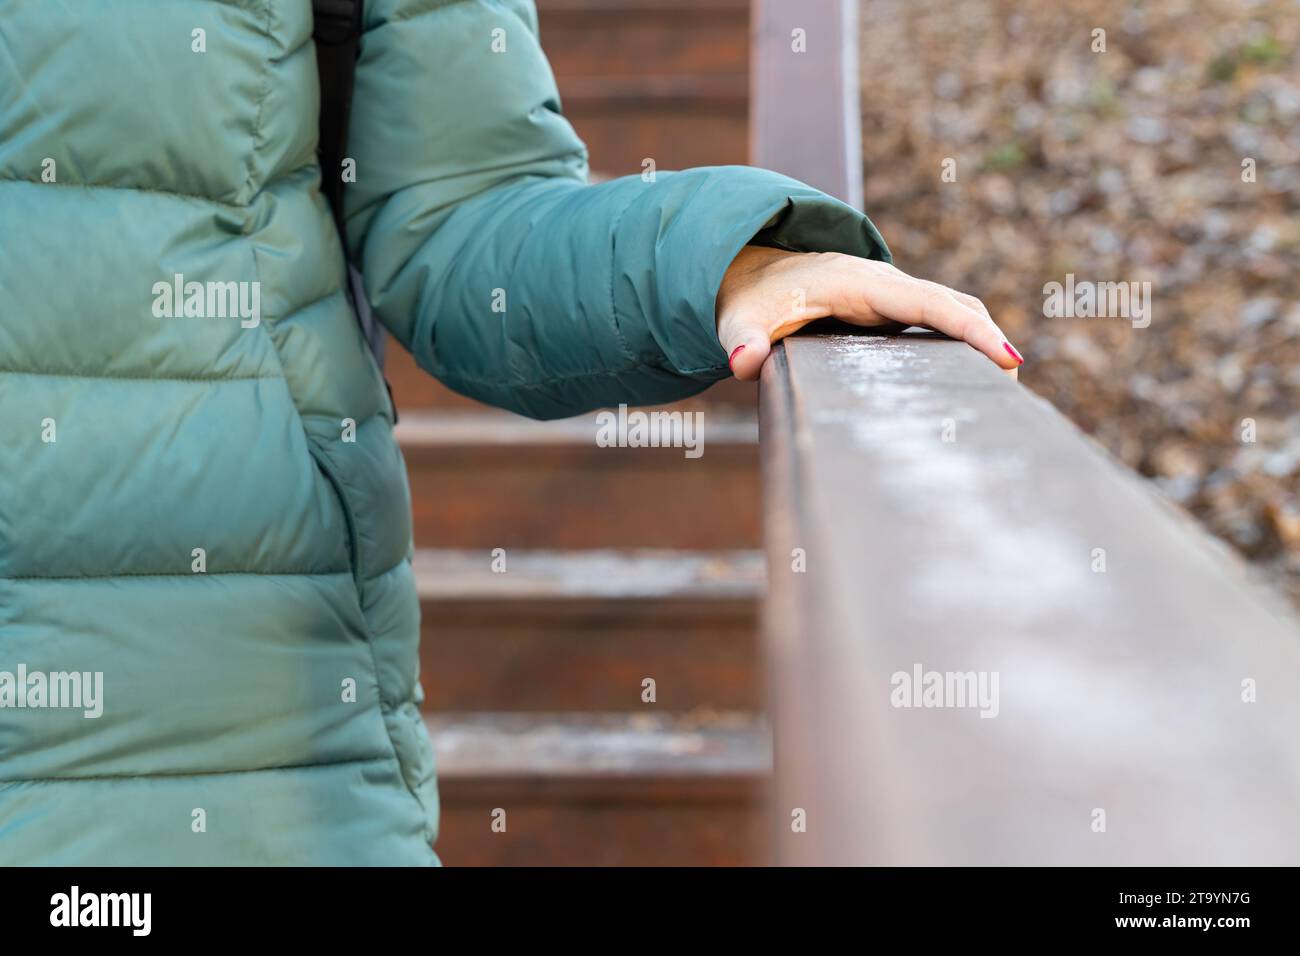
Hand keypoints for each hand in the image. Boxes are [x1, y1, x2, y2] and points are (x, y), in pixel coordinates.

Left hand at [716, 246, 1021, 380]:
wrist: (749, 275)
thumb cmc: (750, 298)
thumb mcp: (740, 318)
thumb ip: (742, 339)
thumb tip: (743, 362)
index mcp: (859, 284)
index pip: (927, 304)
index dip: (968, 329)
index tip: (1005, 356)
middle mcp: (885, 284)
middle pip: (952, 303)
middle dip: (986, 337)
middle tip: (1014, 382)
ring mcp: (891, 295)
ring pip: (951, 309)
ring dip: (980, 337)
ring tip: (1005, 385)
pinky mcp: (891, 310)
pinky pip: (938, 319)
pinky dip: (963, 339)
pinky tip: (974, 376)